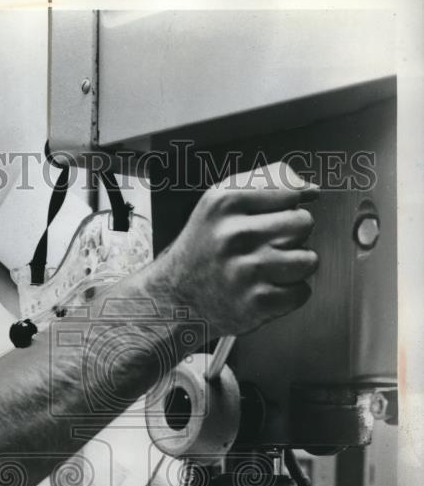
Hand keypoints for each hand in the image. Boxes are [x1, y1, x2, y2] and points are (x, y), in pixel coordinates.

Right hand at [157, 161, 319, 336]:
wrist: (175, 300)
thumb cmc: (203, 248)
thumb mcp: (220, 201)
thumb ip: (267, 182)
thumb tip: (310, 189)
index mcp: (224, 202)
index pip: (292, 192)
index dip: (286, 206)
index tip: (270, 218)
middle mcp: (234, 235)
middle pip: (304, 223)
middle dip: (292, 235)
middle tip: (265, 246)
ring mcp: (246, 272)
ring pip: (308, 259)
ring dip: (293, 267)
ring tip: (266, 269)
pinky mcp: (256, 304)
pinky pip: (301, 292)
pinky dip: (288, 294)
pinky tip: (263, 290)